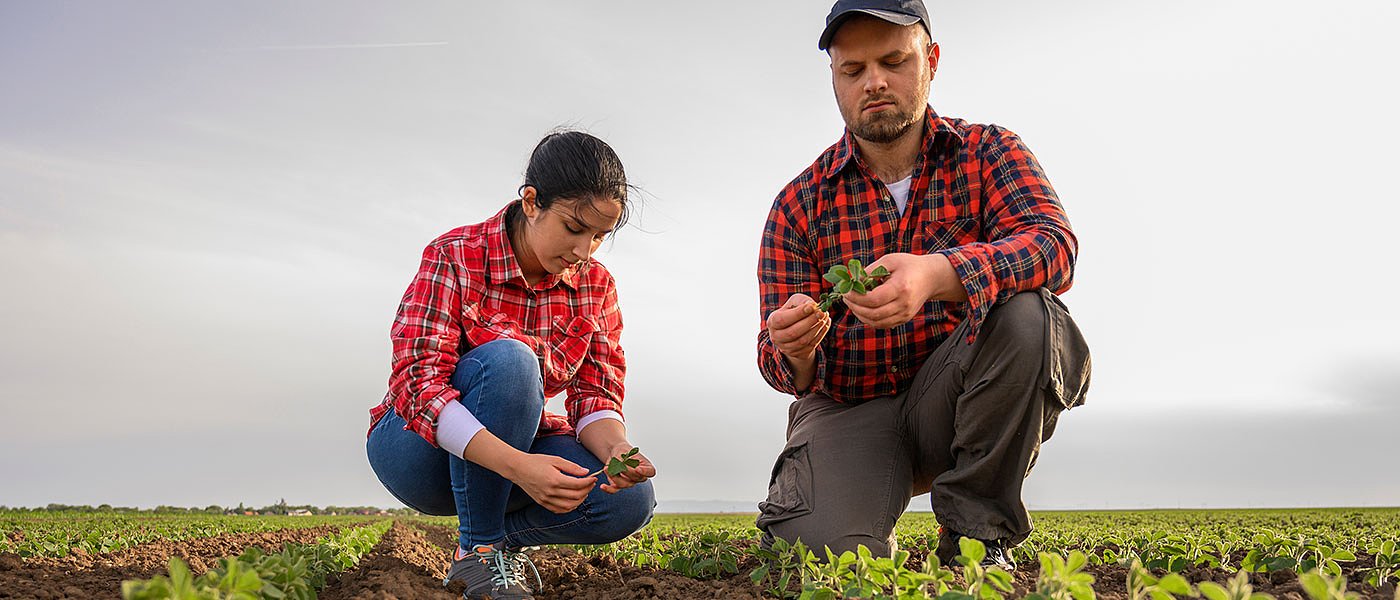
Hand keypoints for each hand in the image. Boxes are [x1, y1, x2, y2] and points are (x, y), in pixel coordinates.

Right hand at [509, 454, 596, 513]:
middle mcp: (551, 492)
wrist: (518, 469)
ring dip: (580, 500)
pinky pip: (560, 510)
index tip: (593, 477)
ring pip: (569, 506)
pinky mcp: (542, 503)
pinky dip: (570, 507)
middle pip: (576, 496)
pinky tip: (573, 500)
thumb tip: (586, 472)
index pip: (578, 484)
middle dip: (587, 490)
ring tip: (584, 492)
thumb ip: (572, 467)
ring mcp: (546, 499)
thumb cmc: (536, 462)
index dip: (588, 482)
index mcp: (555, 480)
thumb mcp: (555, 460)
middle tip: (590, 483)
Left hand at [598, 443, 655, 493]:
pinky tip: (602, 486)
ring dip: (614, 477)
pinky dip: (608, 489)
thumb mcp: (625, 451)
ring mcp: (630, 482)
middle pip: (635, 478)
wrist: (616, 453)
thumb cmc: (624, 451)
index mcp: (646, 466)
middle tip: (618, 464)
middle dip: (626, 471)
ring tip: (606, 468)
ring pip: (623, 484)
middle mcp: (639, 476)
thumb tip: (620, 469)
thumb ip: (624, 461)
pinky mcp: (619, 485)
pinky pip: (615, 490)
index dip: (645, 472)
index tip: (638, 469)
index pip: (650, 472)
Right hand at [766, 293, 830, 360]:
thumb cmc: (794, 312)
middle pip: (793, 332)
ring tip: (825, 316)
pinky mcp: (797, 353)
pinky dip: (820, 334)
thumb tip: (812, 306)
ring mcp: (785, 347)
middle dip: (809, 321)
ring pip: (803, 341)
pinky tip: (825, 324)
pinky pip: (810, 345)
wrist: (794, 329)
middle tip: (822, 312)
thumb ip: (802, 301)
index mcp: (772, 322)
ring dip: (817, 328)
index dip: (798, 314)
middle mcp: (776, 336)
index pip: (782, 320)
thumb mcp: (795, 302)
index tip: (812, 307)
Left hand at [843, 253, 964, 328]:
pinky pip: (882, 324)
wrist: (931, 278)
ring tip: (852, 303)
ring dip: (860, 314)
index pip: (873, 299)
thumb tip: (852, 281)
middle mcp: (904, 305)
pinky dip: (868, 319)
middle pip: (873, 314)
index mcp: (901, 288)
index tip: (846, 290)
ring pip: (876, 322)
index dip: (856, 297)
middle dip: (854, 307)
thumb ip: (870, 271)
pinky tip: (862, 308)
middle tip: (845, 297)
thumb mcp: (889, 261)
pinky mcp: (903, 320)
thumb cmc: (909, 266)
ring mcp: (905, 315)